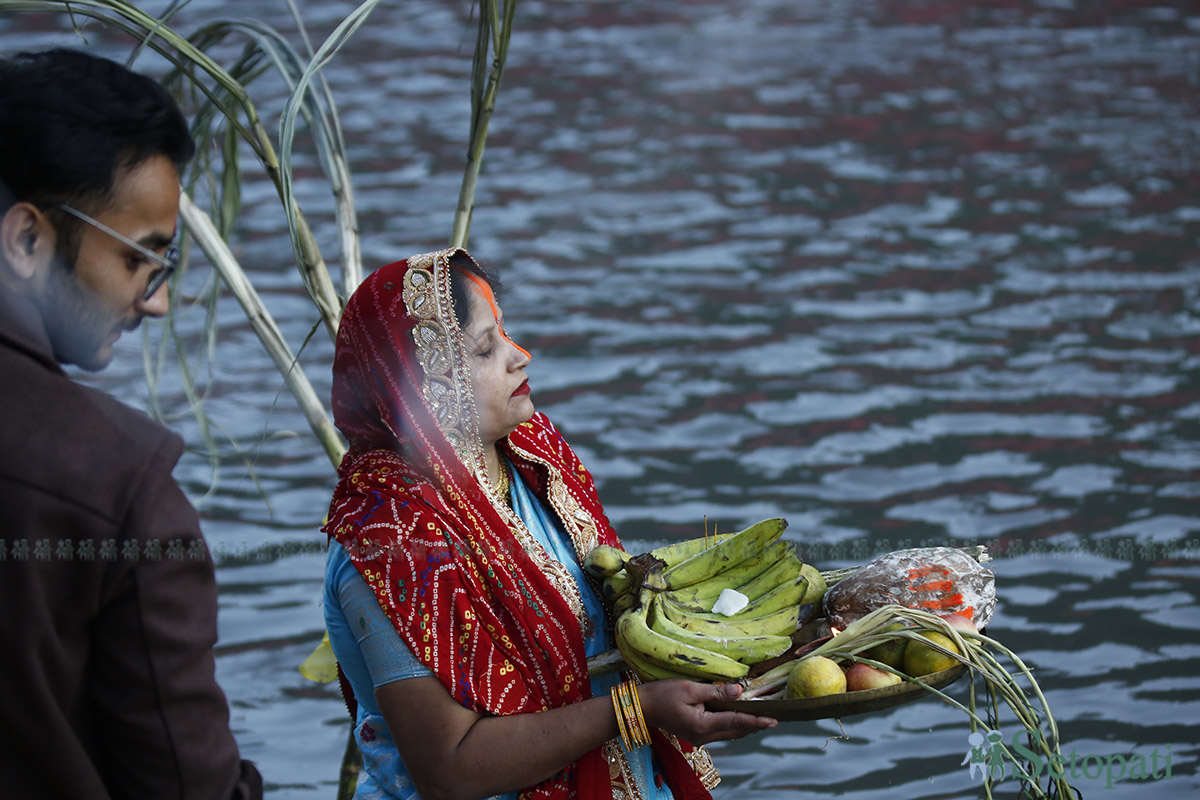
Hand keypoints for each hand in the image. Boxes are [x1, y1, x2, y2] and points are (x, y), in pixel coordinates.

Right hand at [637, 679, 776, 744]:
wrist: (642, 707)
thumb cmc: (663, 695)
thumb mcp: (690, 689)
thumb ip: (715, 691)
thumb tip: (739, 691)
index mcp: (703, 725)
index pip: (737, 721)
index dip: (757, 720)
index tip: (774, 720)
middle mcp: (704, 736)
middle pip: (736, 731)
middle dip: (755, 724)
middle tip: (774, 717)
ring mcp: (700, 737)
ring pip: (730, 732)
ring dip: (745, 724)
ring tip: (761, 716)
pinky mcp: (696, 734)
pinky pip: (720, 730)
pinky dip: (732, 723)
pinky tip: (739, 715)